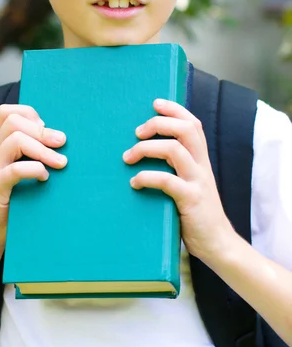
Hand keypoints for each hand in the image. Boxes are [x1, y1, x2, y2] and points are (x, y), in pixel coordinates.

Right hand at [0, 104, 66, 246]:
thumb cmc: (17, 198)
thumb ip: (37, 152)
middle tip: (61, 142)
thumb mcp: (24, 169)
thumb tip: (65, 139)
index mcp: (1, 144)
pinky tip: (45, 178)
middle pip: (12, 122)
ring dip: (42, 149)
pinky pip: (14, 170)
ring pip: (14, 141)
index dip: (29, 113)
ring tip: (60, 163)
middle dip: (41, 130)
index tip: (46, 127)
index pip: (6, 112)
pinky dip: (34, 170)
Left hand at [122, 99, 234, 264]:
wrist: (217, 244)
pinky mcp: (191, 201)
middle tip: (136, 132)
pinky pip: (168, 181)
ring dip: (146, 148)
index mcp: (200, 159)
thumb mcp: (189, 183)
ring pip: (175, 150)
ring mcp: (198, 182)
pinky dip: (147, 177)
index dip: (175, 109)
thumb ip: (176, 167)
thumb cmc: (195, 212)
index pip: (193, 124)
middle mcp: (201, 166)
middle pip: (186, 129)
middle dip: (159, 123)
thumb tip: (144, 150)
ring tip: (128, 157)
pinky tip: (135, 183)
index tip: (155, 102)